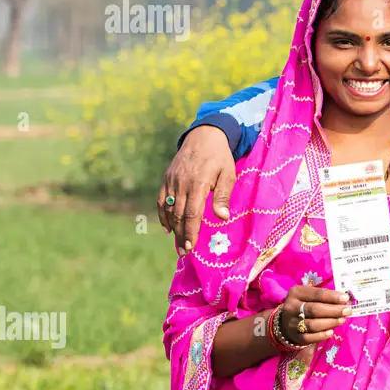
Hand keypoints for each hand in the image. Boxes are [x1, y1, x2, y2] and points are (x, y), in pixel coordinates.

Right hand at [158, 126, 235, 255]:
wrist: (204, 136)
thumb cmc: (220, 157)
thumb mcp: (228, 174)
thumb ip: (223, 196)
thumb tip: (222, 218)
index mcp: (197, 183)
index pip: (191, 214)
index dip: (190, 232)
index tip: (190, 247)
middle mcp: (181, 183)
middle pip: (178, 215)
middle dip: (180, 235)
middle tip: (183, 252)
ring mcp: (171, 181)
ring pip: (168, 209)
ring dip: (172, 229)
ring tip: (177, 245)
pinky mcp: (166, 178)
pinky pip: (161, 200)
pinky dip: (162, 215)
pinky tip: (167, 228)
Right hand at [278, 286, 352, 345]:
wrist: (286, 322)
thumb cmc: (304, 305)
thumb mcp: (309, 295)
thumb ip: (324, 296)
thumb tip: (344, 299)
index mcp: (296, 293)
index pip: (317, 294)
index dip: (332, 296)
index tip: (346, 298)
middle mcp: (291, 307)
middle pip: (315, 309)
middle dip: (334, 310)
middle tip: (347, 310)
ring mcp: (292, 323)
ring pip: (313, 324)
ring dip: (330, 322)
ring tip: (342, 320)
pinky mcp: (295, 336)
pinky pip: (309, 338)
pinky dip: (321, 335)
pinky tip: (331, 332)